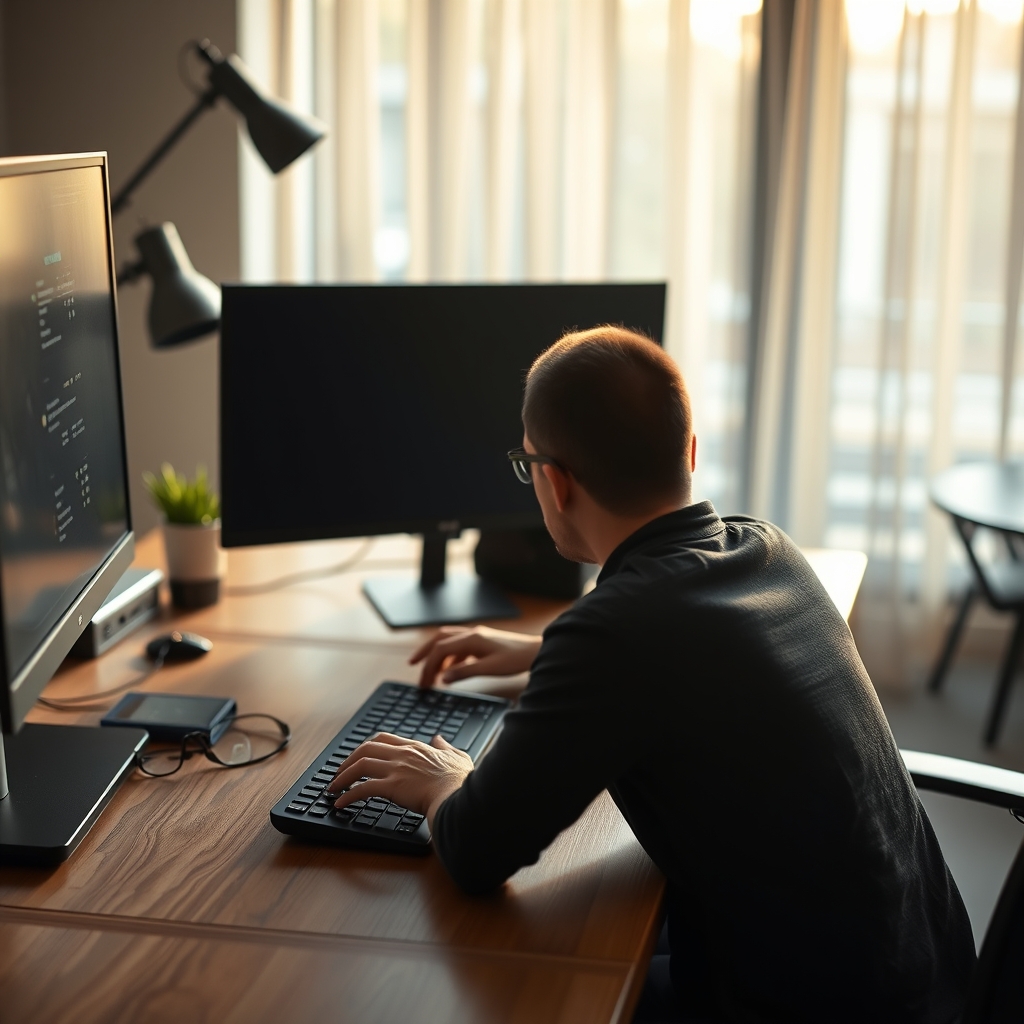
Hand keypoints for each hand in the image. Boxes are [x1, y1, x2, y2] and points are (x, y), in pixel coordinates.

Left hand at [327, 732, 473, 825]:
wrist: (460, 795)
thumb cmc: (460, 781)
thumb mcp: (457, 757)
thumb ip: (446, 746)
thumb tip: (439, 738)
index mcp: (415, 748)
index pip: (383, 739)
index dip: (366, 747)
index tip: (357, 757)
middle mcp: (403, 754)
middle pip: (366, 749)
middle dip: (347, 760)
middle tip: (339, 773)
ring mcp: (397, 769)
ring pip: (360, 765)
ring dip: (342, 777)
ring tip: (333, 788)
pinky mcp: (393, 787)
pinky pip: (363, 789)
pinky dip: (348, 795)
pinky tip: (340, 803)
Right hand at [409, 625, 542, 687]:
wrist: (537, 652)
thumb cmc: (516, 659)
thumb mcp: (489, 668)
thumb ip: (464, 672)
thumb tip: (443, 678)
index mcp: (471, 638)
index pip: (440, 649)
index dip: (428, 665)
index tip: (422, 683)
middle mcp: (471, 634)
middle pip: (439, 639)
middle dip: (424, 652)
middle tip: (412, 666)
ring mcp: (477, 637)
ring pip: (449, 642)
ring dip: (437, 655)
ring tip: (430, 673)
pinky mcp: (483, 644)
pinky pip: (460, 648)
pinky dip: (451, 658)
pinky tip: (450, 672)